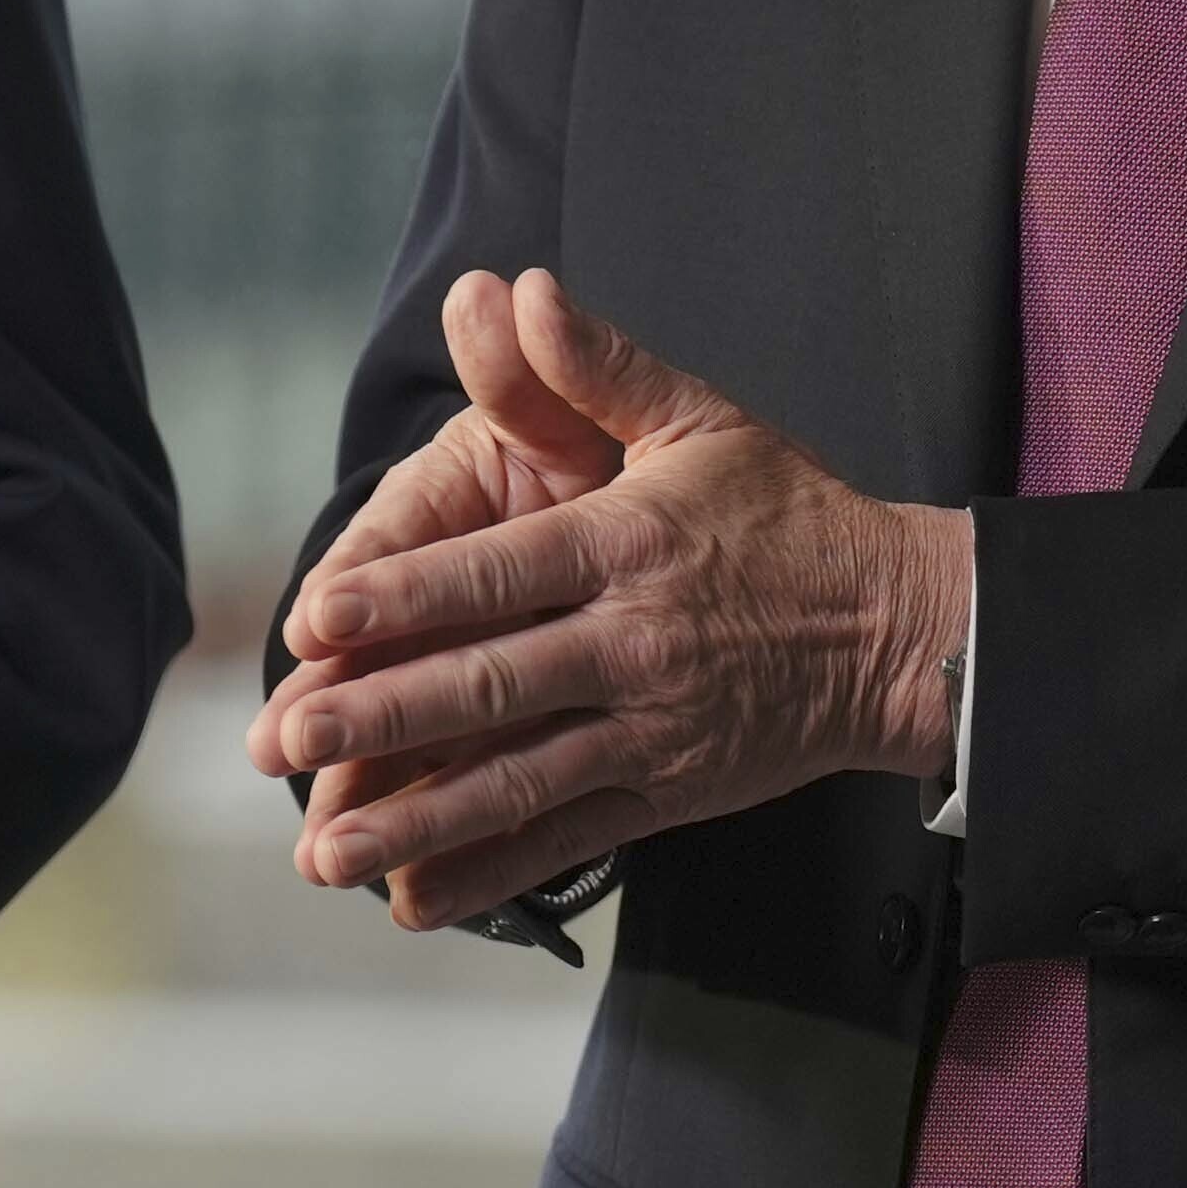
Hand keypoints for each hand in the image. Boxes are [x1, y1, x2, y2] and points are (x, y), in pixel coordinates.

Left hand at [243, 268, 969, 929]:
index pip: (497, 572)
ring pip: (515, 782)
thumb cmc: (789, 514)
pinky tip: (411, 900)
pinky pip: (566, 843)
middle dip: (380, 717)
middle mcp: (631, 643)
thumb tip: (517, 288)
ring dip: (414, 819)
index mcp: (625, 543)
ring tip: (321, 851)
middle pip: (490, 686)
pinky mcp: (666, 795)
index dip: (403, 597)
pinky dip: (487, 875)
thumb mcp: (699, 418)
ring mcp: (648, 730)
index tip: (315, 619)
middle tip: (284, 741)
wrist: (902, 631)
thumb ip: (594, 364)